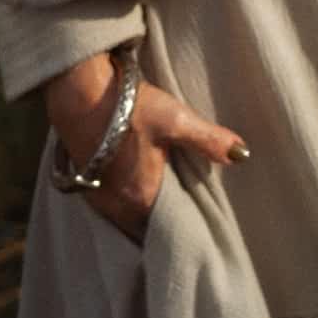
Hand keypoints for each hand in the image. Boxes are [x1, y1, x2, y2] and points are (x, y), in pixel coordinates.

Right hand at [44, 52, 249, 243]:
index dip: (180, 230)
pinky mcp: (84, 181)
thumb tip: (241, 154)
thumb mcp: (174, 119)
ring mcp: (96, 195)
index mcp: (140, 197)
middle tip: (182, 214)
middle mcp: (115, 205)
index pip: (164, 231)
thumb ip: (208, 140)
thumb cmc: (127, 104)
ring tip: (162, 200)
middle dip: (161, 224)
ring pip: (125, 217)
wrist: (77, 87)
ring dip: (141, 213)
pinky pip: (109, 205)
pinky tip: (134, 183)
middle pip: (143, 226)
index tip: (196, 226)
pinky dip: (123, 201)